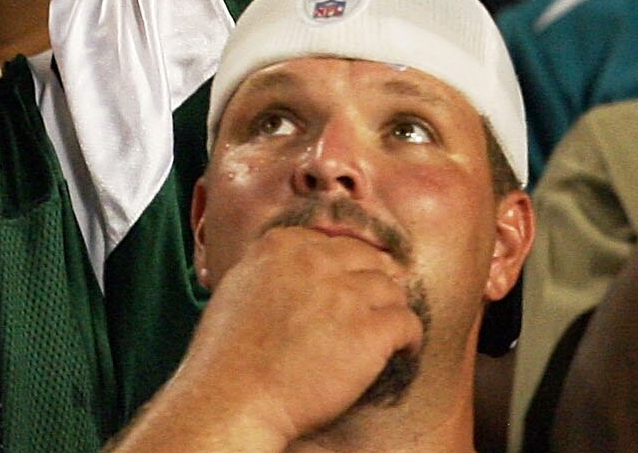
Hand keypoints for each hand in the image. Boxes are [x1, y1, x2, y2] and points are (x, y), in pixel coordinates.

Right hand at [172, 226, 424, 449]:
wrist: (235, 396)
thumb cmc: (227, 354)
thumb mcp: (237, 288)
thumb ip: (269, 270)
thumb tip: (290, 275)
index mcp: (281, 246)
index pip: (330, 241)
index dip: (345, 263)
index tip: (349, 280)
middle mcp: (316, 261)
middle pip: (366, 257)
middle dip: (374, 277)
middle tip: (378, 300)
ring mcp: (345, 294)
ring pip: (391, 288)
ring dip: (391, 308)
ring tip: (390, 329)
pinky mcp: (369, 331)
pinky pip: (407, 323)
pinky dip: (410, 337)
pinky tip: (404, 349)